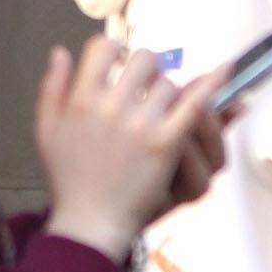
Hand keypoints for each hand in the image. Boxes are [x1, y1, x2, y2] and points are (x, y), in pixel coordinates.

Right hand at [36, 33, 226, 261]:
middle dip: (147, 68)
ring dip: (169, 92)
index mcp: (81, 101)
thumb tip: (60, 51)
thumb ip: (52, 88)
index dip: (114, 49)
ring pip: (168, 84)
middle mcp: (111, 107)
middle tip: (146, 83)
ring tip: (161, 106)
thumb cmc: (68, 179)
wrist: (90, 222)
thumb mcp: (46, 131)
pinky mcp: (166, 143)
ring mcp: (141, 124)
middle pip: (143, 60)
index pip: (102, 48)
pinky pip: (194, 104)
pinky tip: (226, 68)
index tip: (118, 59)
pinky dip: (212, 84)